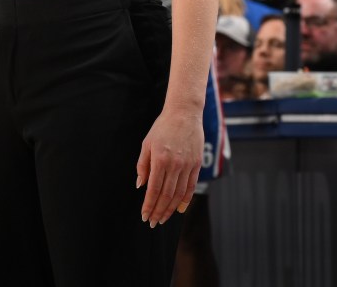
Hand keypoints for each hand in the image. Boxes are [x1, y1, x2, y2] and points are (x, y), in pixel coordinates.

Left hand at [136, 107, 202, 226]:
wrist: (184, 113)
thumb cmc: (162, 127)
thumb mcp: (147, 143)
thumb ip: (142, 165)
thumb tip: (139, 186)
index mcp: (160, 159)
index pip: (153, 189)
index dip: (149, 205)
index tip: (145, 216)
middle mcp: (174, 164)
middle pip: (166, 195)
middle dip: (159, 211)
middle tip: (153, 222)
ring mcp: (187, 165)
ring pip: (179, 194)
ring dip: (170, 209)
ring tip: (163, 218)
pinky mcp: (196, 164)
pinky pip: (191, 186)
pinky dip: (185, 200)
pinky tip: (179, 209)